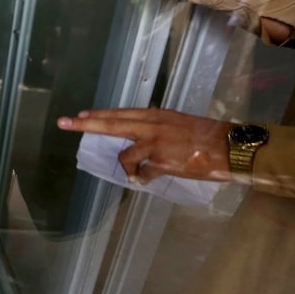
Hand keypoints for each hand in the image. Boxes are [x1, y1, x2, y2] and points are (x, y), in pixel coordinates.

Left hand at [57, 108, 234, 183]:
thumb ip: (158, 126)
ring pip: (125, 156)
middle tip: (64, 123)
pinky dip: (141, 178)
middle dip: (85, 124)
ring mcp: (156, 144)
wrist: (230, 147)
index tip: (79, 115)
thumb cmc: (207, 136)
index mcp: (157, 115)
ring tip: (137, 173)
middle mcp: (152, 126)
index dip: (99, 115)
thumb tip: (143, 131)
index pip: (121, 114)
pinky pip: (142, 174)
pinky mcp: (162, 163)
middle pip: (112, 124)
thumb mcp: (179, 122)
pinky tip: (147, 180)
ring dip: (127, 167)